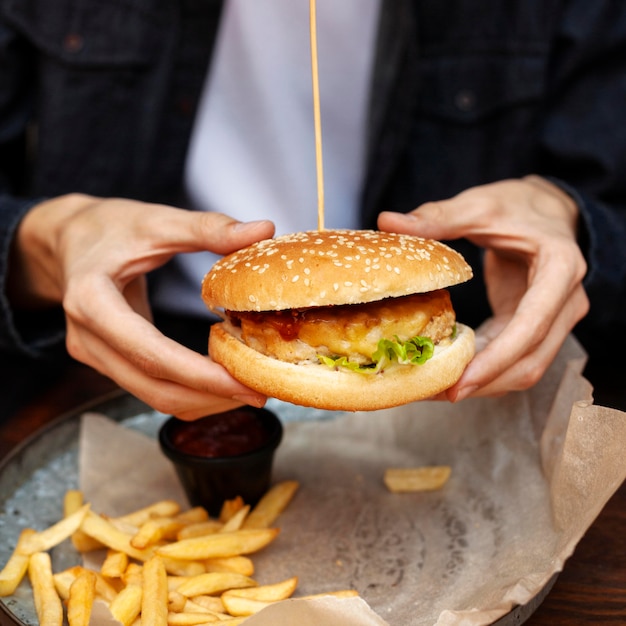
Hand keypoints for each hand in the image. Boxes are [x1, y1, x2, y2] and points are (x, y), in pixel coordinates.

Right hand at [8, 194, 274, 418]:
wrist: (69, 238)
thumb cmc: (109, 226)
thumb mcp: (157, 219)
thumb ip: (208, 227)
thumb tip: (264, 228)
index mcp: (92, 300)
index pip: (151, 354)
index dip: (202, 375)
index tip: (247, 383)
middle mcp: (87, 337)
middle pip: (154, 387)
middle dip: (211, 396)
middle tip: (261, 392)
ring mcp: (93, 353)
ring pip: (153, 396)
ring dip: (203, 400)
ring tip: (249, 389)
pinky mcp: (105, 359)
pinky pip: (149, 388)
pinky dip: (188, 391)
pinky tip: (220, 381)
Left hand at [377, 175, 588, 400]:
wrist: (547, 210)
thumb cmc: (517, 205)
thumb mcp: (478, 205)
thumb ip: (437, 216)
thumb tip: (387, 220)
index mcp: (559, 269)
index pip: (531, 325)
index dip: (496, 359)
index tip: (460, 382)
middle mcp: (566, 301)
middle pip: (530, 360)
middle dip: (483, 382)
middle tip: (434, 393)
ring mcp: (556, 318)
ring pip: (526, 368)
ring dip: (484, 384)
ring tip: (436, 390)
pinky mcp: (539, 327)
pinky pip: (515, 359)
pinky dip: (485, 371)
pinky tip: (451, 373)